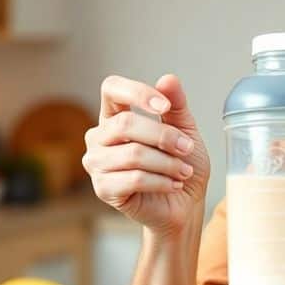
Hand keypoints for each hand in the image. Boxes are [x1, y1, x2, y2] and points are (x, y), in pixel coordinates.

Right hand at [83, 74, 210, 234]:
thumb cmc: (181, 164)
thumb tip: (168, 79)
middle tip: (187, 148)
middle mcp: (99, 137)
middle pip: (125, 124)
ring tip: (184, 170)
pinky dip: (161, 181)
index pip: (112, 88)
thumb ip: (176, 105)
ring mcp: (97, 163)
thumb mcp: (185, 130)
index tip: (165, 107)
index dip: (137, 92)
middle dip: (163, 136)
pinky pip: (134, 179)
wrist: (184, 205)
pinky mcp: (103, 189)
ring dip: (167, 162)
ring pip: (133, 154)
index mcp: (115, 115)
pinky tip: (174, 183)